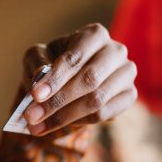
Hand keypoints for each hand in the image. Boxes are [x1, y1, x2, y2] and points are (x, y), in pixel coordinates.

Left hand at [19, 24, 136, 135]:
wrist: (72, 75)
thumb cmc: (53, 61)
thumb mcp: (38, 56)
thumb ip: (37, 62)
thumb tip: (41, 76)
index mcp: (94, 34)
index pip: (75, 57)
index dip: (55, 78)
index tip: (34, 95)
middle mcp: (115, 51)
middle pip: (89, 80)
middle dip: (58, 101)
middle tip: (31, 116)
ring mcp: (126, 73)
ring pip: (97, 100)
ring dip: (64, 116)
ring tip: (37, 126)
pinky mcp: (129, 95)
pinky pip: (105, 114)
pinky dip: (79, 122)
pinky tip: (58, 124)